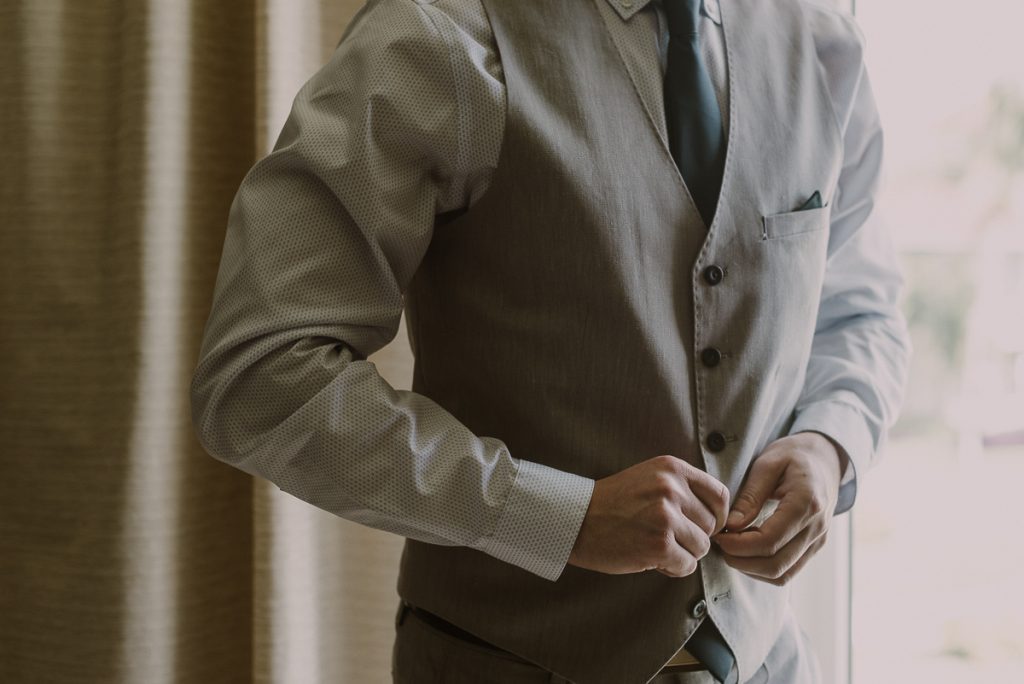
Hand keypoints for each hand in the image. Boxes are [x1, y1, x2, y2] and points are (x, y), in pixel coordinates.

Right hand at [567, 454, 729, 577]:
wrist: (576, 519)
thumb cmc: (612, 503)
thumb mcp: (649, 478)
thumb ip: (682, 489)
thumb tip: (720, 516)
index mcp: (672, 468)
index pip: (720, 494)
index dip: (717, 515)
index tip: (703, 526)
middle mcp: (671, 488)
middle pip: (712, 525)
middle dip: (694, 537)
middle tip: (667, 539)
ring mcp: (665, 516)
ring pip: (701, 547)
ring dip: (683, 554)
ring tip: (656, 548)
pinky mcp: (659, 544)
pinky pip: (687, 565)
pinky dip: (673, 568)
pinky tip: (652, 560)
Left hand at [712, 432, 841, 585]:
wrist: (824, 460)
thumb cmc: (792, 457)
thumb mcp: (767, 465)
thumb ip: (750, 497)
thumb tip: (732, 526)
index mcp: (806, 503)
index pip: (769, 541)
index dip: (738, 545)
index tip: (718, 535)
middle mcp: (817, 528)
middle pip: (775, 565)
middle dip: (740, 561)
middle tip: (720, 544)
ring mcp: (818, 541)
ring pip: (782, 575)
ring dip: (750, 568)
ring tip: (731, 548)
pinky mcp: (814, 548)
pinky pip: (788, 572)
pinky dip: (763, 570)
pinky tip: (747, 552)